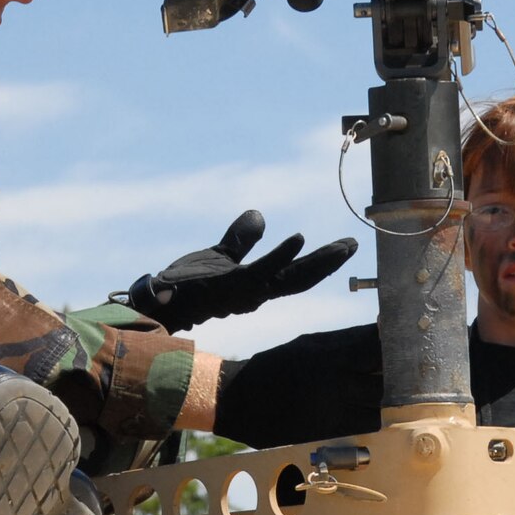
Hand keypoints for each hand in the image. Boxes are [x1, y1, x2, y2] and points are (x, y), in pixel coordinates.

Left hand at [118, 211, 355, 333]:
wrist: (160, 299)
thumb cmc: (189, 284)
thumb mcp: (221, 256)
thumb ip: (242, 240)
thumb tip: (260, 216)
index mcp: (258, 286)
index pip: (296, 274)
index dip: (322, 262)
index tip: (345, 246)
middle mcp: (257, 293)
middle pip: (301, 279)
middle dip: (329, 263)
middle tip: (354, 243)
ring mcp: (245, 291)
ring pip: (289, 278)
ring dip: (318, 263)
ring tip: (342, 247)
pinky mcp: (230, 284)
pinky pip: (261, 270)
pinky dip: (281, 255)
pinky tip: (298, 237)